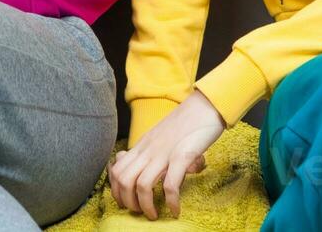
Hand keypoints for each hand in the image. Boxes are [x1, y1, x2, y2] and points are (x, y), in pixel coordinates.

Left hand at [109, 90, 223, 219]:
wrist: (204, 106)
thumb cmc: (185, 123)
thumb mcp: (159, 136)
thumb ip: (148, 150)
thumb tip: (140, 166)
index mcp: (142, 145)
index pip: (116, 170)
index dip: (116, 191)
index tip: (126, 203)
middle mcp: (148, 149)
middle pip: (124, 180)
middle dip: (128, 202)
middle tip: (139, 212)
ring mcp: (164, 153)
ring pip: (142, 185)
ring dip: (146, 206)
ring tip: (154, 214)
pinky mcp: (182, 156)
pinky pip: (170, 184)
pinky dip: (171, 201)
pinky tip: (175, 210)